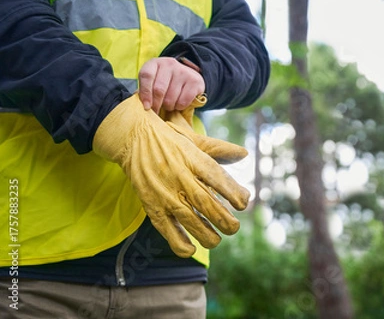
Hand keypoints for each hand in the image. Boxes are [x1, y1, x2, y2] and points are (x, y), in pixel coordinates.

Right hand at [92, 95, 249, 256]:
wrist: (134, 139)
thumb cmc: (170, 142)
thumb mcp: (195, 141)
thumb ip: (221, 150)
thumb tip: (244, 154)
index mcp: (193, 159)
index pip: (216, 177)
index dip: (232, 192)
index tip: (244, 202)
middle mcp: (180, 176)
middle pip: (205, 202)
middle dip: (224, 219)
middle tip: (234, 227)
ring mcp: (165, 193)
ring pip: (189, 219)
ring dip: (206, 234)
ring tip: (217, 240)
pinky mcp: (152, 205)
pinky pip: (166, 229)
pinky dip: (179, 242)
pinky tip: (191, 249)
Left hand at [138, 57, 204, 112]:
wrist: (187, 75)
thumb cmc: (165, 81)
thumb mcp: (152, 81)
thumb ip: (145, 90)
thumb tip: (142, 106)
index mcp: (155, 63)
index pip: (146, 76)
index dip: (145, 93)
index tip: (146, 107)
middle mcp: (169, 64)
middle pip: (159, 90)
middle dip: (156, 105)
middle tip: (155, 111)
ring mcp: (183, 71)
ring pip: (170, 98)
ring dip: (168, 107)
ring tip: (168, 104)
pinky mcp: (194, 81)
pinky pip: (183, 102)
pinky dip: (179, 107)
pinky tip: (178, 102)